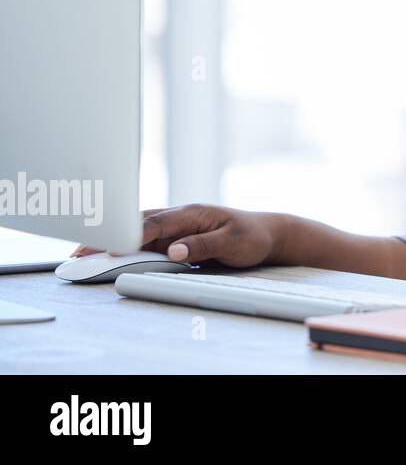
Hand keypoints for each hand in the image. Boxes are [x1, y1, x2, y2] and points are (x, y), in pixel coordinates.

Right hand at [70, 203, 285, 266]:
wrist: (267, 233)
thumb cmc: (252, 236)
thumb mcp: (233, 243)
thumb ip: (203, 245)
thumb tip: (173, 251)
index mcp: (193, 212)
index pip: (156, 223)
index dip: (132, 234)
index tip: (110, 246)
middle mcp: (181, 215)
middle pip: (137, 222)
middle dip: (108, 233)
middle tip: (78, 249)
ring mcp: (176, 225)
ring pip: (137, 228)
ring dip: (111, 237)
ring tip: (82, 251)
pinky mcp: (175, 236)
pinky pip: (146, 238)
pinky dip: (125, 243)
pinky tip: (107, 251)